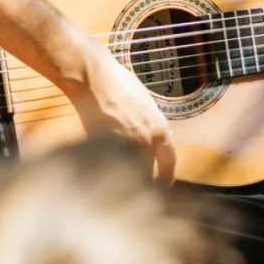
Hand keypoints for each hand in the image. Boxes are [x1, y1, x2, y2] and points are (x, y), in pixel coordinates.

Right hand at [66, 46, 176, 181]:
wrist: (94, 79)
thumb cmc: (120, 84)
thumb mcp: (146, 104)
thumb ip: (152, 125)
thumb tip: (154, 141)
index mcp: (158, 130)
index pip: (169, 162)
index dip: (167, 177)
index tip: (164, 184)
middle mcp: (144, 142)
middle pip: (147, 172)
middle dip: (143, 178)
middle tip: (138, 183)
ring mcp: (122, 147)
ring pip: (127, 172)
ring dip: (124, 175)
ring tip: (117, 173)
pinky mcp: (102, 148)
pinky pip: (109, 164)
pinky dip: (106, 166)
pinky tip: (102, 163)